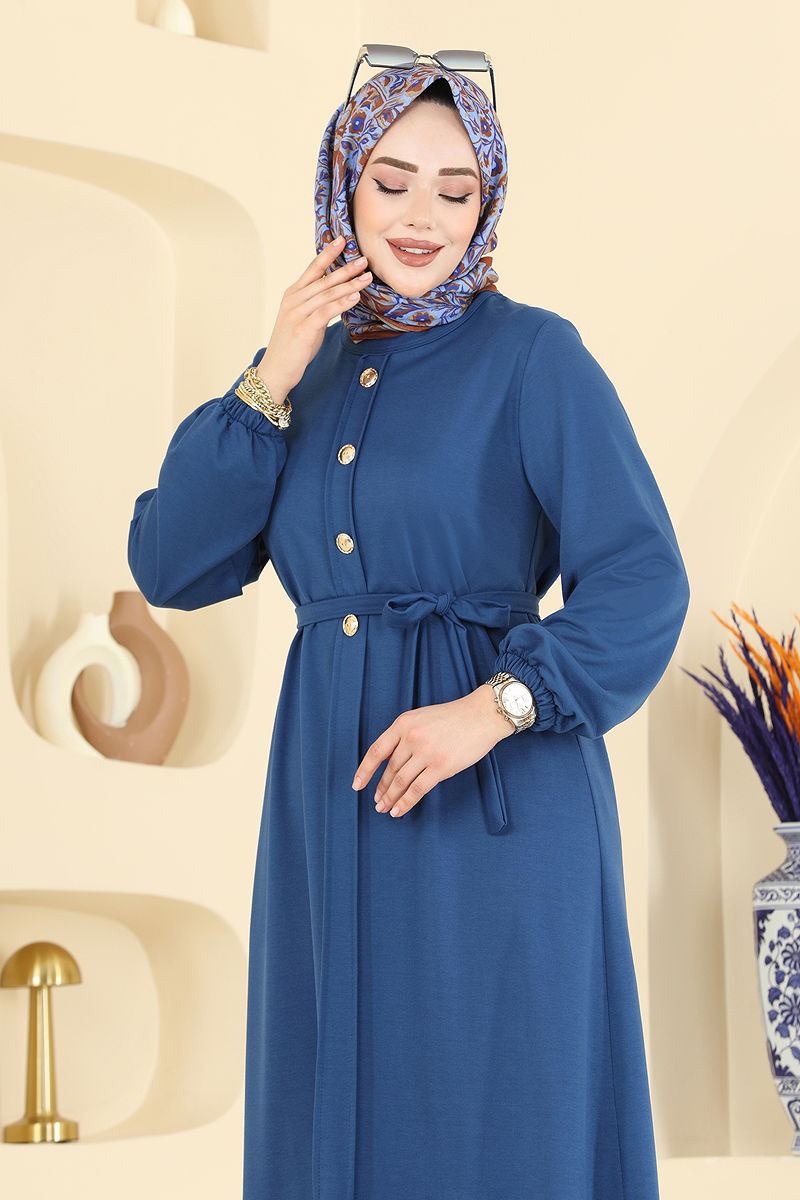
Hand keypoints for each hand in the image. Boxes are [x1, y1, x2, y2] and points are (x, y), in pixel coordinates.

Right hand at [256, 235, 371, 400]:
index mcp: (293, 294)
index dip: (328, 253)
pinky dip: (341, 303)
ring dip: (349, 285)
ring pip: (327, 294)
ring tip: (366, 277)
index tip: (342, 239)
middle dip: (345, 268)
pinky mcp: (303, 329)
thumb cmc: (293, 346)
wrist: (276, 370)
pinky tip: (355, 297)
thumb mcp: (304, 320)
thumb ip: (318, 305)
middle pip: (324, 279)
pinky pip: (325, 312)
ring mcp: (297, 314)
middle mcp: (293, 300)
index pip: (313, 268)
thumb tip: (338, 296)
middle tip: (364, 259)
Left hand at [351, 684, 514, 818]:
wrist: (482, 715)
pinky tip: (398, 810)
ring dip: (390, 798)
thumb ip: (405, 736)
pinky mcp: (441, 767)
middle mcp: (411, 737)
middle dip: (381, 788)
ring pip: (401, 781)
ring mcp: (426, 753)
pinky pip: (417, 790)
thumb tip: (390, 762)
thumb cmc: (454, 717)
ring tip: (384, 808)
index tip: (357, 784)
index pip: (376, 750)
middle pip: (390, 769)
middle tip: (376, 800)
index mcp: (403, 723)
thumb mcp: (421, 718)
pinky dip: (405, 803)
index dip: (364, 770)